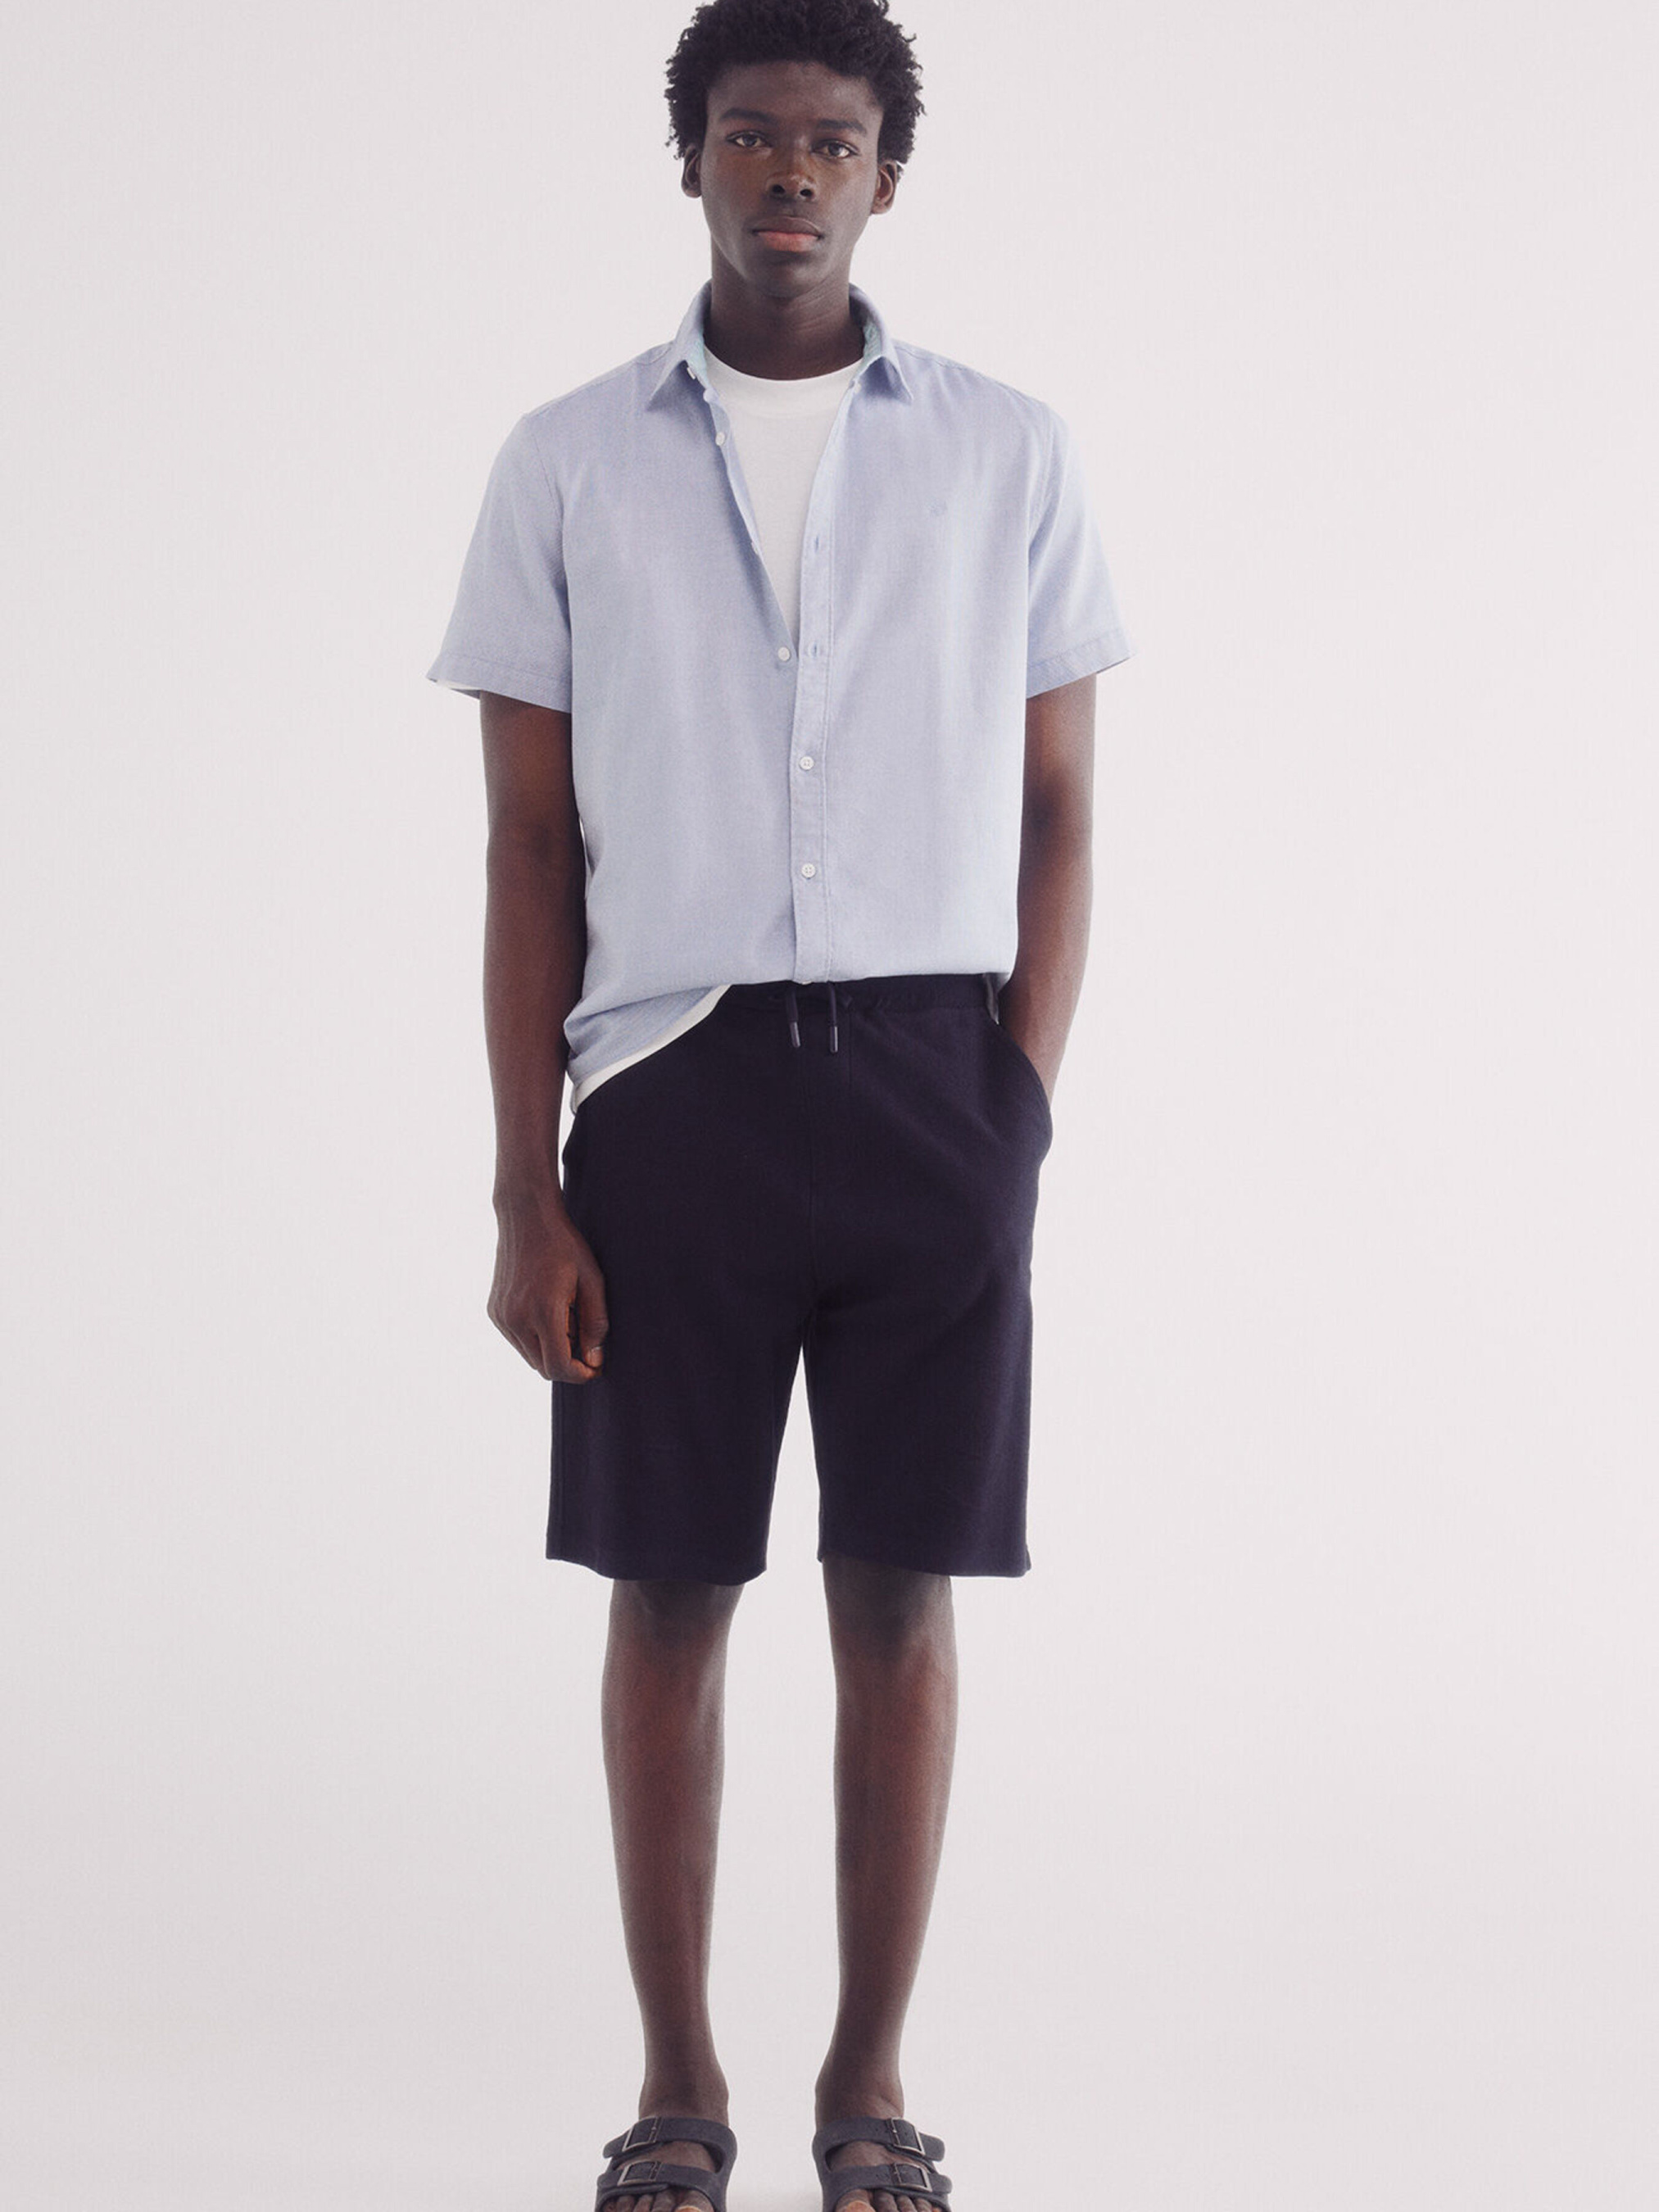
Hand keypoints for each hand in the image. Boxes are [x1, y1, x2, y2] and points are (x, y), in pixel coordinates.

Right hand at [488, 1194, 608, 1382]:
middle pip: (543, 1367)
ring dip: (550, 1350)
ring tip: (567, 1318)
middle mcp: (516, 1318)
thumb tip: (594, 1360)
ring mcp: (501, 1316)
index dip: (580, 1375)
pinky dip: (535, 1338)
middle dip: (567, 1363)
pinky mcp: (494, 1311)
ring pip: (529, 1356)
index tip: (595, 1367)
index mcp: (543, 1311)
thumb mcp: (592, 1281)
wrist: (526, 1217)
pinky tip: (547, 1310)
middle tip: (585, 1342)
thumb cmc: (565, 1246)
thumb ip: (596, 1324)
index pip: (558, 1367)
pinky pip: (517, 1340)